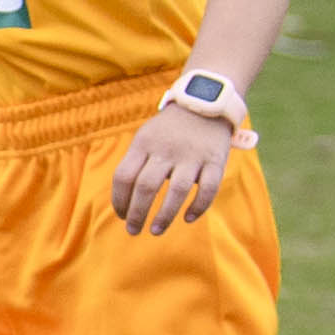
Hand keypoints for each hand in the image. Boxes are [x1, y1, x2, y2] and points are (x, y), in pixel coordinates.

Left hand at [109, 104, 234, 236]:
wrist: (204, 103)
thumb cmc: (168, 130)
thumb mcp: (145, 137)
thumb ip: (135, 163)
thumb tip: (125, 201)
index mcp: (144, 144)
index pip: (124, 176)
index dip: (119, 200)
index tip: (121, 215)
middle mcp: (166, 150)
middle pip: (146, 186)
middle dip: (137, 213)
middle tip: (133, 231)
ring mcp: (192, 155)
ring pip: (177, 190)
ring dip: (165, 215)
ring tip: (156, 231)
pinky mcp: (215, 160)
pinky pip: (208, 188)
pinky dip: (198, 206)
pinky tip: (188, 218)